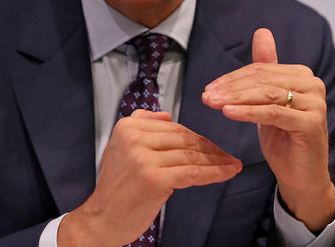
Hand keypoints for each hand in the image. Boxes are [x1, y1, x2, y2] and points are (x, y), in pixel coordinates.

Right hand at [57, 109, 241, 246]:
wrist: (102, 218)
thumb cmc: (116, 187)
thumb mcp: (120, 147)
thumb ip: (140, 126)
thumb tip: (166, 114)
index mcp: (127, 127)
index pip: (173, 127)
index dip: (197, 137)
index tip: (213, 146)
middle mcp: (134, 139)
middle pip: (184, 139)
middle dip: (210, 148)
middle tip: (227, 156)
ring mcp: (143, 159)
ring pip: (191, 156)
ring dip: (216, 161)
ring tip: (232, 165)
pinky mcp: (154, 179)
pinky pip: (192, 173)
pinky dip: (213, 173)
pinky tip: (227, 173)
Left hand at [201, 28, 334, 230]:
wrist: (300, 175)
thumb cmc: (283, 138)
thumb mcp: (268, 101)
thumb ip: (265, 69)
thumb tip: (262, 31)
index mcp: (302, 75)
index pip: (261, 70)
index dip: (233, 78)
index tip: (209, 88)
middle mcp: (313, 85)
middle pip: (263, 80)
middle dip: (231, 88)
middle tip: (206, 95)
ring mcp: (315, 104)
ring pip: (267, 94)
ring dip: (236, 98)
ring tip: (212, 103)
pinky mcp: (311, 123)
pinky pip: (273, 113)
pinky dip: (248, 112)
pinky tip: (228, 113)